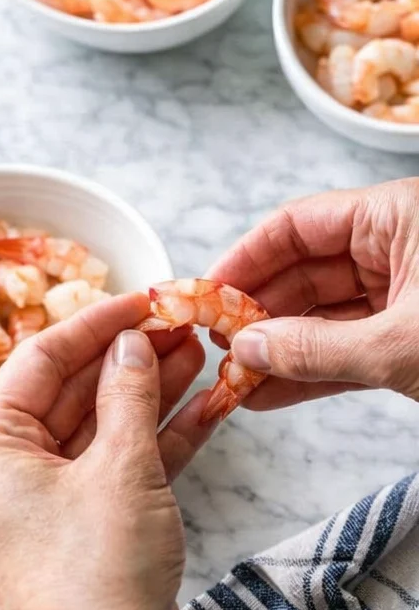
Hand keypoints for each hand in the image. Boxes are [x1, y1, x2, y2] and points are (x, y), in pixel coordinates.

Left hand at [0, 292, 217, 609]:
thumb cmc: (96, 586)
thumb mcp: (120, 469)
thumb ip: (128, 394)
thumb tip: (132, 344)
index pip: (39, 361)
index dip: (96, 323)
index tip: (140, 298)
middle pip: (67, 396)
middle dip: (128, 361)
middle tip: (177, 325)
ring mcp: (35, 514)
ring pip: (95, 436)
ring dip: (147, 397)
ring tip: (197, 354)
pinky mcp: (75, 543)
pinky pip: (109, 477)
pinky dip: (152, 446)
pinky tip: (202, 410)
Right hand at [209, 178, 418, 409]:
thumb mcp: (401, 343)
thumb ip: (320, 348)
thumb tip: (247, 350)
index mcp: (395, 217)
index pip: (299, 225)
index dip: (248, 258)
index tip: (210, 292)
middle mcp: (394, 248)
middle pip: (306, 271)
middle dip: (260, 313)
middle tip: (218, 344)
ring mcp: (404, 294)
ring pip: (325, 316)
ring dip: (281, 350)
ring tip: (237, 377)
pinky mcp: (410, 339)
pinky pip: (350, 350)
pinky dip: (313, 372)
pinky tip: (272, 392)